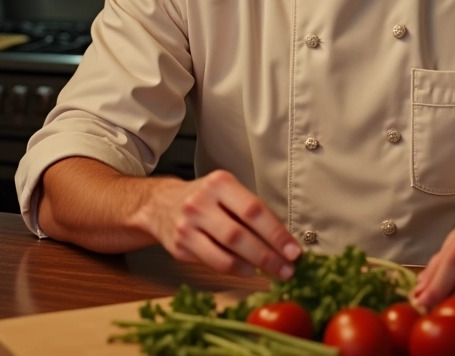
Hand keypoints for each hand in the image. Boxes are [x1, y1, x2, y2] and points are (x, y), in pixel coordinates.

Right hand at [137, 169, 301, 279]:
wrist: (161, 204)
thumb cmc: (206, 198)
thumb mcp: (227, 191)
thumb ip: (251, 210)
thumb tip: (284, 238)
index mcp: (220, 183)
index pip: (253, 210)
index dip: (276, 232)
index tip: (294, 250)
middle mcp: (201, 202)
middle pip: (240, 233)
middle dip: (269, 254)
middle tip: (288, 268)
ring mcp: (188, 225)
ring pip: (226, 251)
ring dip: (254, 265)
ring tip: (274, 271)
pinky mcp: (180, 246)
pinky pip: (213, 263)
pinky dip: (235, 269)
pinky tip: (249, 270)